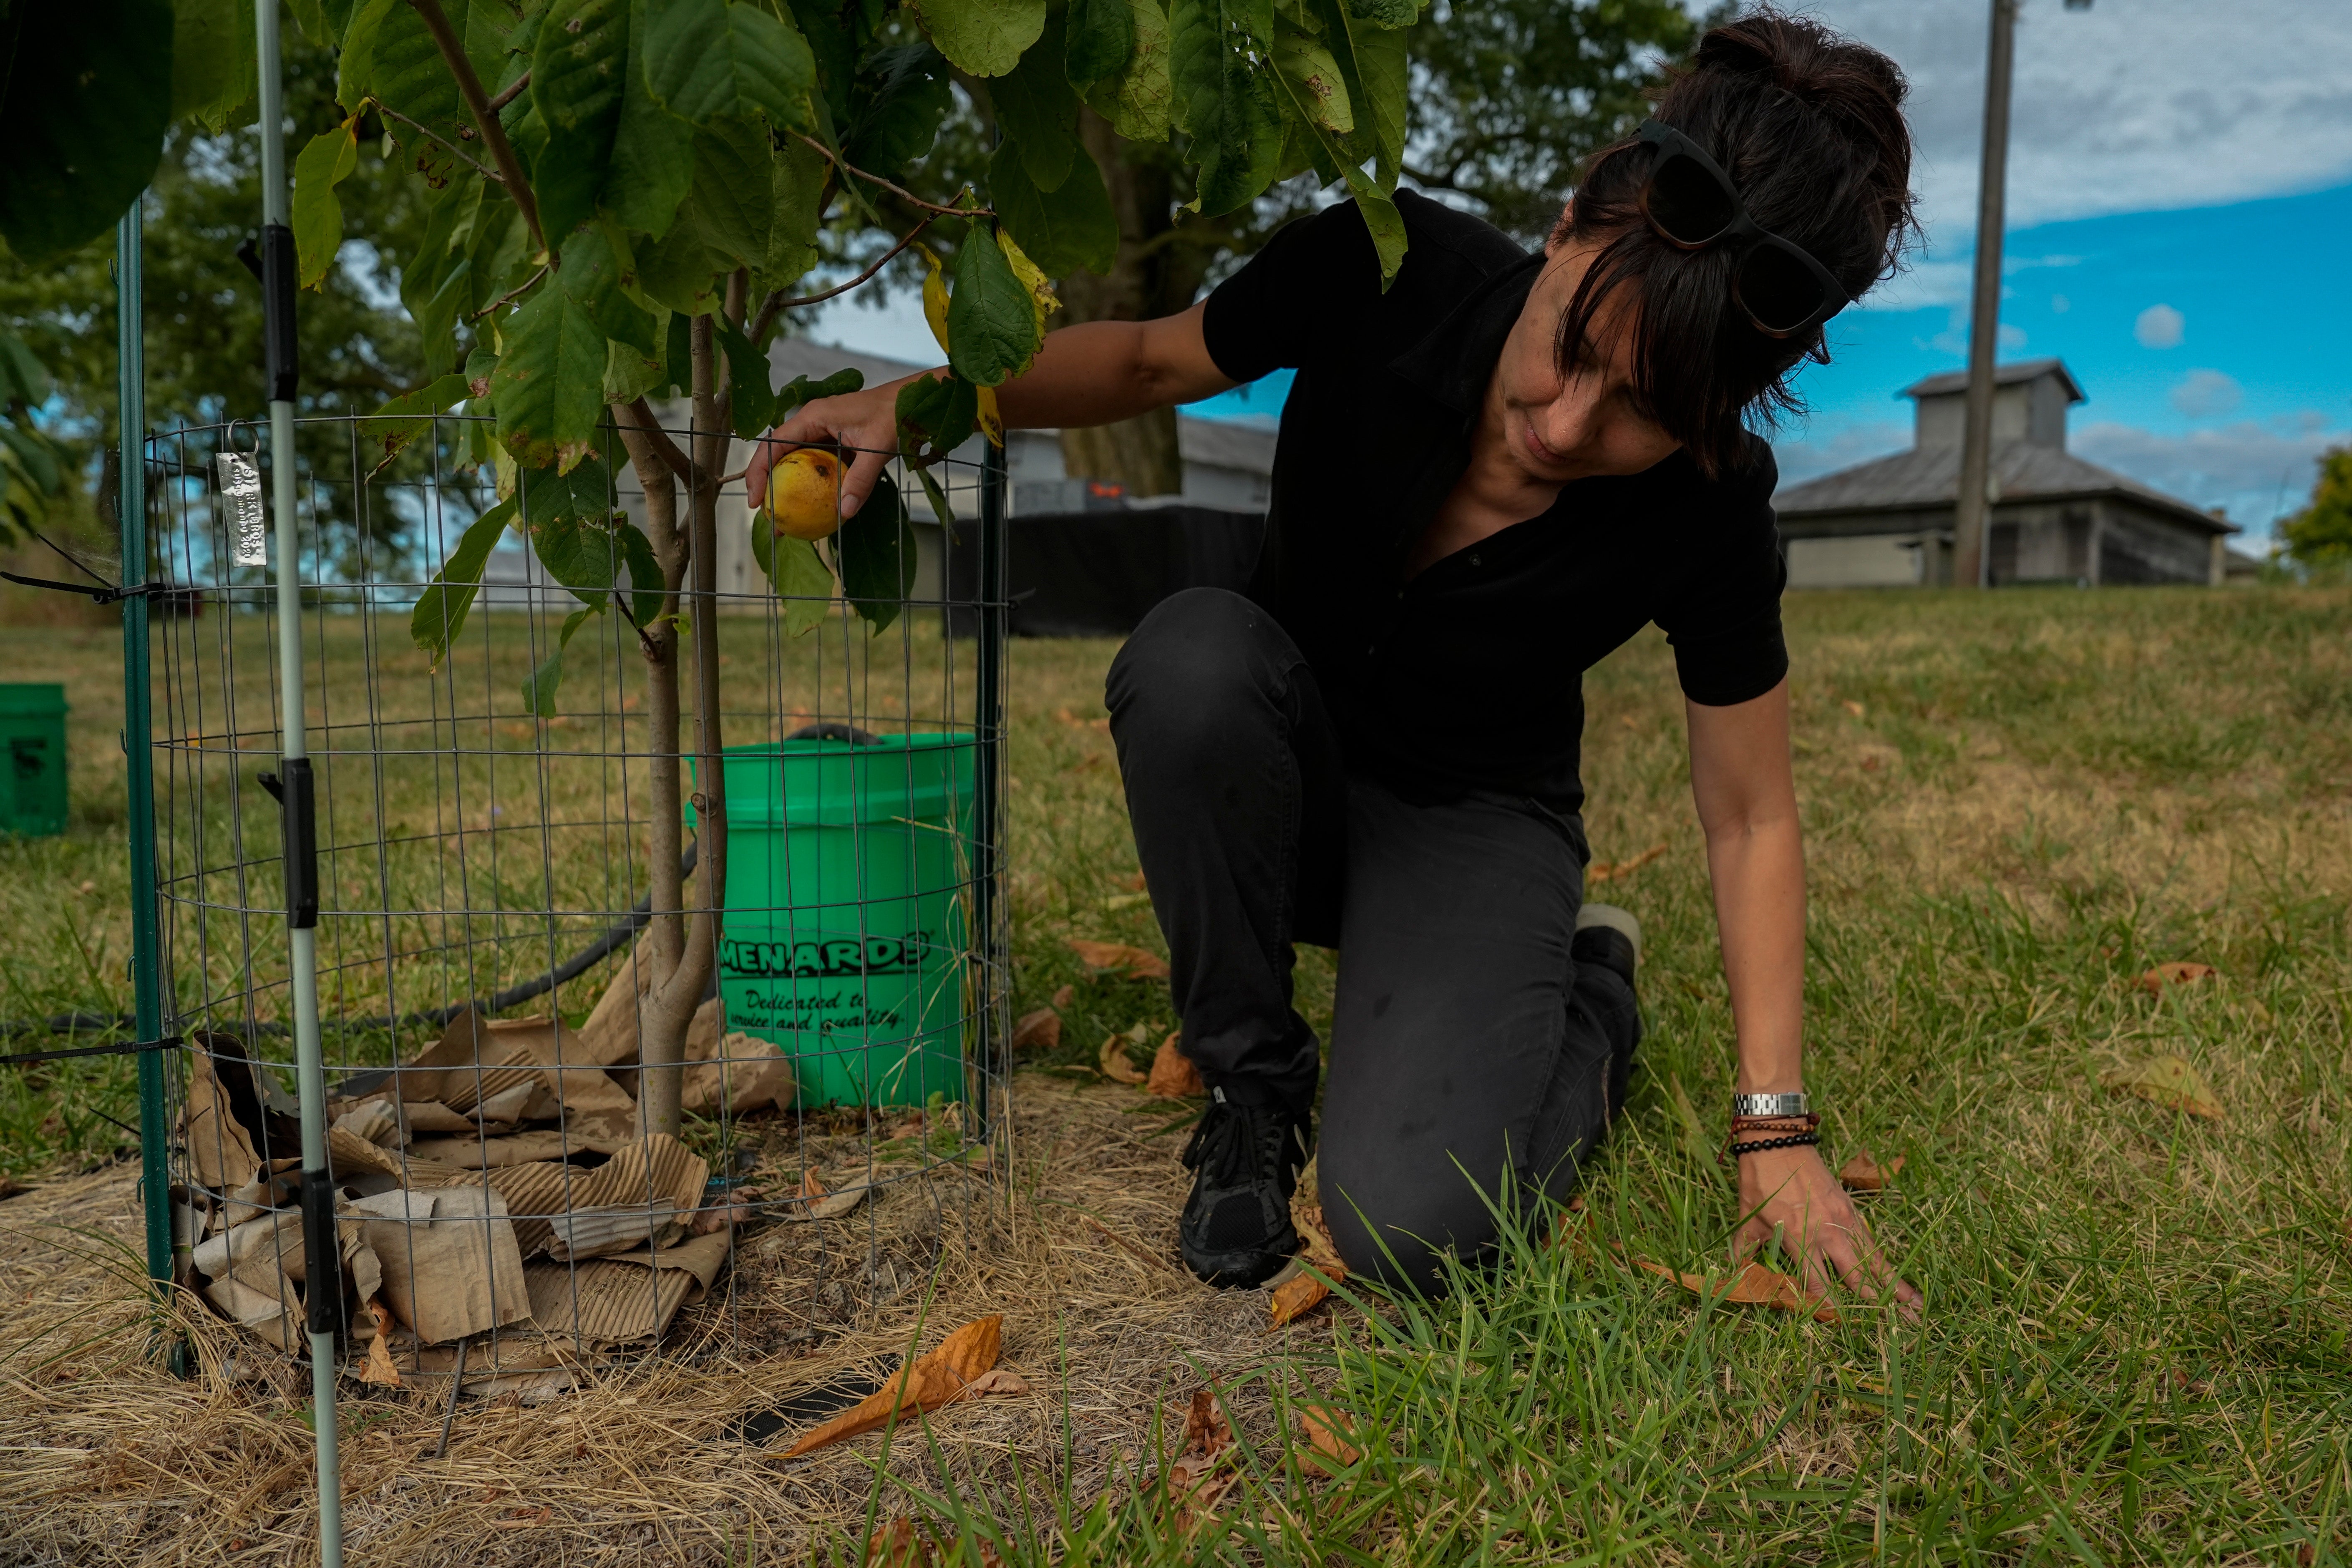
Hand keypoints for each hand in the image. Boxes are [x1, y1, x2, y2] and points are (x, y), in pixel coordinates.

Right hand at [743, 372, 926, 517]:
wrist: (911, 400)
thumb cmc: (893, 413)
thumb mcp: (877, 447)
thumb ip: (861, 479)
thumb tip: (845, 512)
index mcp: (813, 417)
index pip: (773, 445)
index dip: (759, 472)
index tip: (757, 500)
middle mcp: (812, 422)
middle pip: (778, 455)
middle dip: (768, 484)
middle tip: (769, 516)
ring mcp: (822, 431)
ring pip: (796, 461)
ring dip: (789, 486)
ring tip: (788, 517)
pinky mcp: (834, 440)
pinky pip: (816, 464)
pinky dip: (812, 484)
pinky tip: (815, 506)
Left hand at [1735, 1143, 1920, 1319]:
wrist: (1778, 1141)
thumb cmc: (1759, 1182)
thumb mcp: (1747, 1220)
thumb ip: (1746, 1251)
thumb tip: (1738, 1275)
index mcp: (1799, 1238)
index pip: (1817, 1283)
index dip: (1827, 1307)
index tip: (1841, 1325)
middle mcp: (1826, 1233)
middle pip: (1856, 1275)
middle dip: (1878, 1302)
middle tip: (1902, 1323)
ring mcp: (1843, 1220)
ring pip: (1872, 1258)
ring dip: (1894, 1283)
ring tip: (1915, 1305)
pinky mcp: (1851, 1208)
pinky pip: (1870, 1240)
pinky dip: (1884, 1260)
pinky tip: (1897, 1274)